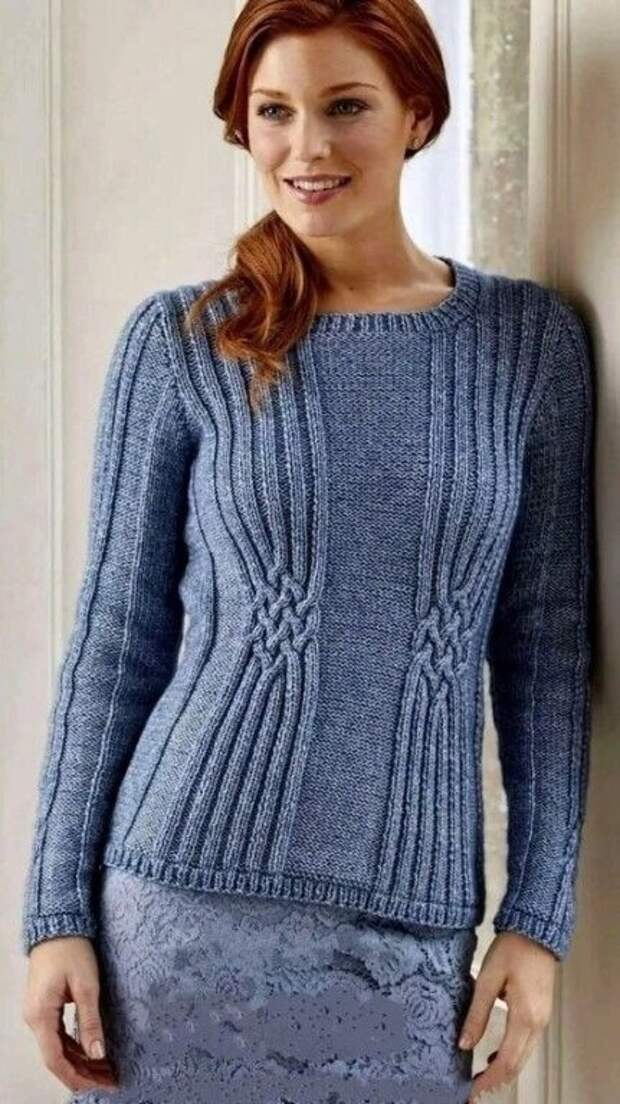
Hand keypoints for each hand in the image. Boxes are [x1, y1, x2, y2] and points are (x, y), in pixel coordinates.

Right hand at [22, 935, 119, 1092]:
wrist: (57, 925)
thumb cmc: (72, 950)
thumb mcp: (86, 985)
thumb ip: (90, 1021)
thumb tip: (97, 1054)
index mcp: (40, 1015)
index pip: (56, 1059)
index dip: (77, 1077)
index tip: (100, 1086)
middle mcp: (34, 1019)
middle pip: (57, 1057)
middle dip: (83, 1072)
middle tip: (111, 1080)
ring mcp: (37, 1013)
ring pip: (58, 1047)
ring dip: (80, 1061)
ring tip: (107, 1070)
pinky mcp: (45, 1007)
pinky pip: (58, 1035)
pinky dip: (75, 1047)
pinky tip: (93, 1053)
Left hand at [458, 931, 556, 1100]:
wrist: (536, 930)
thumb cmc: (512, 948)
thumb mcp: (488, 978)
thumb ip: (476, 1013)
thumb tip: (464, 1043)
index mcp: (525, 1016)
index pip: (506, 1061)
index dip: (489, 1080)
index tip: (471, 1090)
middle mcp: (537, 1023)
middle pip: (517, 1065)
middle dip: (495, 1080)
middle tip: (472, 1088)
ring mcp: (542, 1019)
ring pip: (523, 1056)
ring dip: (503, 1070)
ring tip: (479, 1076)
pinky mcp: (540, 1012)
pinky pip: (526, 1044)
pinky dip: (511, 1056)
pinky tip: (494, 1056)